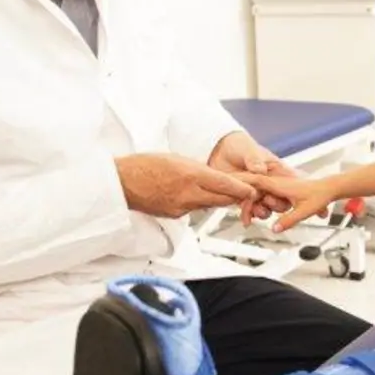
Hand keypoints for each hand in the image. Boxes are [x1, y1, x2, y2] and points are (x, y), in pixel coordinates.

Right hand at [115, 153, 258, 219]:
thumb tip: (211, 176)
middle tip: (247, 191)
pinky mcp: (174, 215)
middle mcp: (187, 194)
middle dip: (235, 195)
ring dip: (218, 199)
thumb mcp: (175, 159)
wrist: (121, 182)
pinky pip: (194, 210)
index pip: (223, 184)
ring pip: (209, 204)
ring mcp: (180, 207)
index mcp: (189, 175)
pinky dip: (199, 203)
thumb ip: (196, 169)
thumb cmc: (143, 166)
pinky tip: (197, 196)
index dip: (241, 188)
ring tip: (226, 192)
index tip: (253, 189)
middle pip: (221, 198)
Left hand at [207, 132, 296, 224]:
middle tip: (266, 199)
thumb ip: (254, 159)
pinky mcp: (245, 199)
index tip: (278, 191)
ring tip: (257, 210)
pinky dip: (249, 214)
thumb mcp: (248, 150)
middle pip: (281, 200)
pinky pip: (252, 211)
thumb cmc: (239, 146)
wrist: (219, 152)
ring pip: (268, 208)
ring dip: (263, 211)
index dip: (288, 191)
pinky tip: (245, 215)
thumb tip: (259, 169)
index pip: (290, 183)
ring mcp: (258, 192)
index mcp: (276, 170)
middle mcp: (270, 183)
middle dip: (275, 203)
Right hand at [241, 172, 344, 232]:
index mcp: (279, 184)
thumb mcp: (304, 211)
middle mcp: (276, 182)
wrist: (328, 189)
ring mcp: (277, 186)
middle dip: (245, 203)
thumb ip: (288, 220)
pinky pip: (263, 194)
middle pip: (252, 189)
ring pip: (257, 192)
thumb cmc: (318, 195)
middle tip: (244, 219)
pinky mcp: (280, 189)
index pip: (254, 181)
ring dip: (251, 204)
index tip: (231, 189)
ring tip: (248, 219)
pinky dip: (258, 202)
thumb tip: (275, 228)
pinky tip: (257, 211)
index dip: (241, 184)